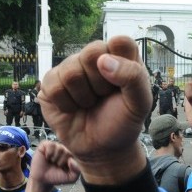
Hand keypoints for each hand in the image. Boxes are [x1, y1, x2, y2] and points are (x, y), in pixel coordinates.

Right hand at [30, 141, 80, 186]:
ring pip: (60, 148)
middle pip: (68, 151)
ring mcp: (55, 146)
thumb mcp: (71, 177)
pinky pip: (51, 145)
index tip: (65, 168)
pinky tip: (47, 157)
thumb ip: (76, 170)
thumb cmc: (57, 177)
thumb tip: (71, 160)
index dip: (70, 163)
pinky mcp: (45, 144)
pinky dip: (49, 153)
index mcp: (71, 155)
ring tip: (52, 162)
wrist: (42, 179)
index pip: (76, 154)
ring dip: (55, 158)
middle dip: (62, 161)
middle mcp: (64, 148)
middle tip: (57, 165)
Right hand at [39, 36, 149, 182]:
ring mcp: (71, 68)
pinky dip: (66, 104)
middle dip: (100, 83)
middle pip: (92, 52)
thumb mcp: (140, 104)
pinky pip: (53, 86)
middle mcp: (95, 58)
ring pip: (71, 71)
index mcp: (121, 57)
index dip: (120, 62)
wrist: (102, 149)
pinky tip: (73, 109)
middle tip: (104, 97)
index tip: (121, 85)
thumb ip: (133, 77)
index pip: (121, 42)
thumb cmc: (122, 123)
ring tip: (89, 104)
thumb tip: (103, 60)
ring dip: (83, 97)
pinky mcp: (52, 82)